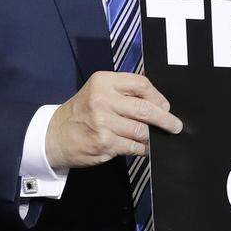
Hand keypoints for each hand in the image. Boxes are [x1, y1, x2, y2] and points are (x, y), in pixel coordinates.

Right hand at [45, 71, 182, 169]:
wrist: (56, 134)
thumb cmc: (82, 112)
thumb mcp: (98, 91)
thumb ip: (124, 93)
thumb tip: (159, 105)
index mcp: (103, 81)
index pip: (141, 84)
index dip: (157, 96)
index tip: (164, 106)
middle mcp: (102, 99)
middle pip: (145, 108)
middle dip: (165, 120)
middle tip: (175, 126)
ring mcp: (103, 123)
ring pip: (142, 130)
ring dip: (152, 136)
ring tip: (154, 138)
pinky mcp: (104, 143)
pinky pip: (134, 146)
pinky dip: (142, 148)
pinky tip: (141, 147)